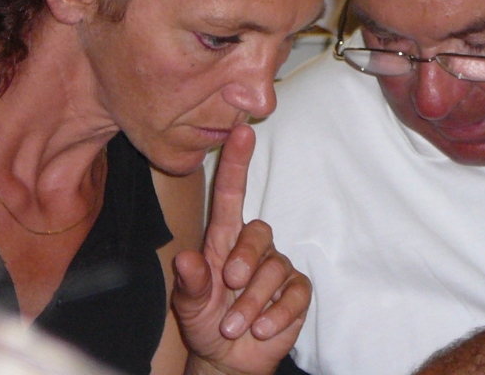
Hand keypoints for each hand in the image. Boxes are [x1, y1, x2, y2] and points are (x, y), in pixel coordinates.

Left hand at [173, 125, 309, 374]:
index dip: (237, 163)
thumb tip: (188, 259)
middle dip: (244, 259)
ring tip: (234, 325)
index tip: (241, 131)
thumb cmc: (208, 321)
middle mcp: (253, 249)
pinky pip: (294, 294)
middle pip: (258, 230)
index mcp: (224, 241)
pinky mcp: (296, 293)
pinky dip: (276, 315)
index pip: (232, 195)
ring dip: (252, 301)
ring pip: (274, 268)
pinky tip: (261, 330)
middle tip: (228, 286)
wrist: (229, 359)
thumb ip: (189, 284)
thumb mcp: (190, 306)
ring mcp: (277, 269)